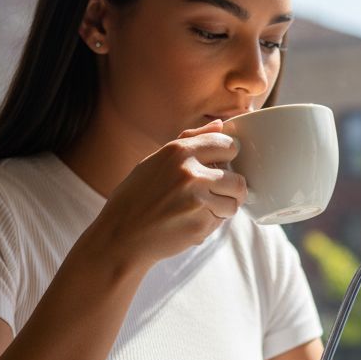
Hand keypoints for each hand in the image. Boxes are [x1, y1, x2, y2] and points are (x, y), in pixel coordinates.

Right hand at [87, 120, 247, 275]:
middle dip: (232, 189)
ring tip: (204, 209)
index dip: (229, 157)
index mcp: (179, 151)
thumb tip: (220, 125)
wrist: (122, 234)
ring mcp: (197, 201)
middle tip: (220, 194)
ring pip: (234, 204)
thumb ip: (190, 141)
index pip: (227, 146)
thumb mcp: (157, 159)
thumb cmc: (137, 196)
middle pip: (238, 180)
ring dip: (224, 208)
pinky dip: (210, 223)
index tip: (223, 165)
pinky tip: (190, 221)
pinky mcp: (200, 226)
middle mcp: (190, 174)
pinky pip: (220, 222)